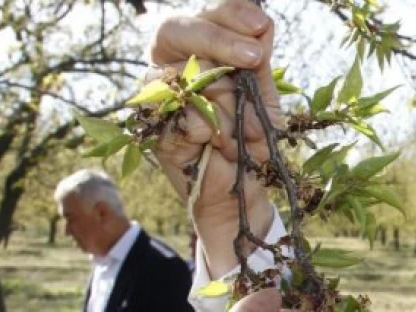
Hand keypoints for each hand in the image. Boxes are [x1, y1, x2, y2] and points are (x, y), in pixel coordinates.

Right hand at [148, 0, 280, 275]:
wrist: (242, 190)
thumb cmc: (252, 138)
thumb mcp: (263, 96)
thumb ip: (258, 61)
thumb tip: (263, 23)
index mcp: (200, 47)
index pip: (207, 14)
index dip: (230, 13)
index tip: (261, 24)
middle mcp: (171, 62)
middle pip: (176, 29)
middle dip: (219, 40)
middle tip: (253, 57)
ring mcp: (158, 93)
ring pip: (179, 71)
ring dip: (225, 100)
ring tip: (250, 130)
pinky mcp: (153, 125)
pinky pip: (177, 112)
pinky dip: (208, 126)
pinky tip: (222, 143)